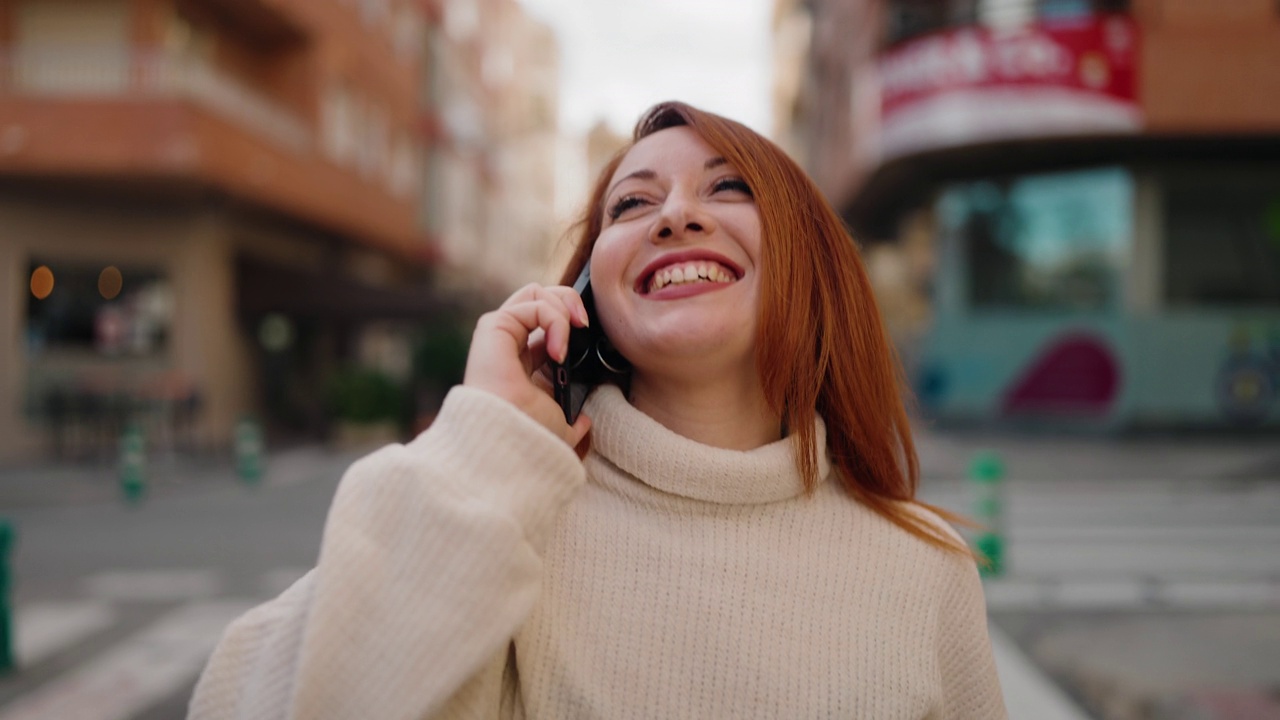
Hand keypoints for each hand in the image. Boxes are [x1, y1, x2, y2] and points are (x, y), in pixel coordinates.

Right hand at [463, 283, 592, 448]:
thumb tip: (584, 421)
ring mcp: (500, 334)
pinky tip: (558, 350)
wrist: (512, 442)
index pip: (547, 322)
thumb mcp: (562, 424)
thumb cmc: (532, 437)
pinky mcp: (494, 327)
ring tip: (574, 334)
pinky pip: (533, 304)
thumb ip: (572, 419)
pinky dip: (555, 320)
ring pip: (536, 292)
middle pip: (541, 296)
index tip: (588, 337)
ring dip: (564, 308)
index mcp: (524, 364)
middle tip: (585, 324)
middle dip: (569, 301)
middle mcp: (510, 345)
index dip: (571, 321)